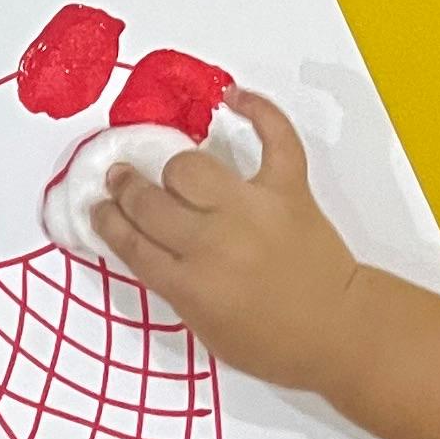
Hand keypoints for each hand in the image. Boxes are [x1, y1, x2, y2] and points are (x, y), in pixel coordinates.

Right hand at [95, 90, 369, 395]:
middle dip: (127, 188)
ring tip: (173, 169)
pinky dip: (257, 110)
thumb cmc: (274, 341)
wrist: (339, 331)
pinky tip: (233, 96)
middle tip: (122, 179)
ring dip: (176, 168)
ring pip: (191, 166)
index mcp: (189, 285)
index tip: (100, 207)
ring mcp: (251, 209)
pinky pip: (273, 136)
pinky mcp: (288, 188)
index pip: (130, 242)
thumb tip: (148, 243)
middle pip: (150, 202)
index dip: (108, 220)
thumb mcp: (206, 328)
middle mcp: (213, 243)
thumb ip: (175, 285)